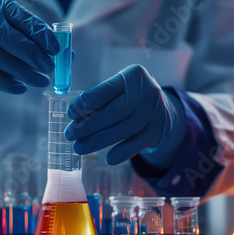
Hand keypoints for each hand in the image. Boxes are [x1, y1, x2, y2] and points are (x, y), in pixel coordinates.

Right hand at [0, 0, 59, 93]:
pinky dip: (7, 83)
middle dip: (33, 56)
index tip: (57, 49)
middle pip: (8, 39)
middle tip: (50, 68)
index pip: (22, 18)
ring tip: (42, 81)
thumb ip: (37, 37)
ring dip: (24, 73)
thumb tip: (69, 56)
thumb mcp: (10, 24)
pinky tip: (22, 88)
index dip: (41, 34)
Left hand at [64, 64, 184, 166]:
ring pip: (125, 128)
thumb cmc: (130, 98)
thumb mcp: (119, 89)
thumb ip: (100, 99)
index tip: (70, 114)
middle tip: (70, 134)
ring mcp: (156, 111)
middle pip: (116, 111)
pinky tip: (108, 159)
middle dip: (89, 125)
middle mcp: (148, 91)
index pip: (106, 91)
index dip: (86, 103)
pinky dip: (123, 152)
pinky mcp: (159, 130)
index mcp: (133, 75)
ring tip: (79, 147)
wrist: (163, 111)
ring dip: (99, 140)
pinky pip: (139, 143)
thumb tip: (75, 118)